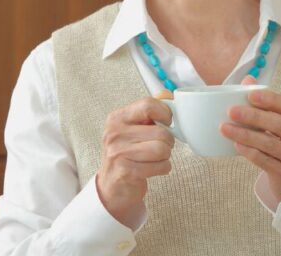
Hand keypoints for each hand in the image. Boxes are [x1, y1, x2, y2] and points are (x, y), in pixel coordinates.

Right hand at [96, 92, 174, 225]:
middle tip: (159, 146)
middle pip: (161, 132)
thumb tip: (168, 95)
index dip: (165, 113)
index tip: (167, 122)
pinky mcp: (126, 170)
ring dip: (165, 157)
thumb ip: (149, 111)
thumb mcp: (133, 129)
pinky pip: (161, 166)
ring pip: (163, 149)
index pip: (148, 105)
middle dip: (168, 143)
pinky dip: (163, 168)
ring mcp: (118, 152)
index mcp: (117, 118)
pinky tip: (152, 169)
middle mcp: (114, 133)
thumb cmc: (127, 153)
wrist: (113, 186)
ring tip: (155, 158)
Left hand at [220, 85, 280, 201]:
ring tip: (225, 128)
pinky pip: (265, 161)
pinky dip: (249, 152)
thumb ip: (266, 103)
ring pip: (269, 143)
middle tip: (231, 111)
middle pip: (278, 124)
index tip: (250, 95)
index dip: (270, 99)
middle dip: (253, 116)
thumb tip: (248, 79)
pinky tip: (236, 145)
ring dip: (245, 135)